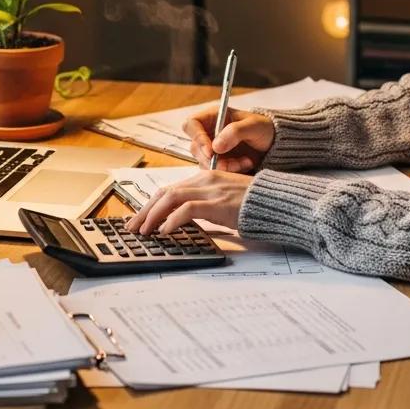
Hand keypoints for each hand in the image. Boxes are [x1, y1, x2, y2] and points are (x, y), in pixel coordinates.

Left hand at [124, 170, 251, 235]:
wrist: (275, 201)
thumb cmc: (253, 204)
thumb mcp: (224, 201)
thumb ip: (205, 205)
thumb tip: (183, 220)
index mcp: (205, 177)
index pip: (171, 189)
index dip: (152, 204)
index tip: (141, 218)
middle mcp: (204, 180)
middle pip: (165, 192)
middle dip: (146, 210)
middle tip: (133, 227)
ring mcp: (210, 190)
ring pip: (171, 198)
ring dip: (153, 215)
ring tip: (144, 230)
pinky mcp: (217, 202)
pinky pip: (187, 209)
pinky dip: (173, 220)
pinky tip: (165, 231)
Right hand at [183, 106, 274, 171]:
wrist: (275, 144)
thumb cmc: (264, 128)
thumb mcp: (253, 126)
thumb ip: (234, 132)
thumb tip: (215, 147)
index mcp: (213, 117)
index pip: (191, 125)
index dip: (197, 137)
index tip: (211, 151)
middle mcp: (209, 133)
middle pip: (195, 148)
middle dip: (213, 158)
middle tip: (232, 163)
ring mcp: (212, 149)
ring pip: (205, 162)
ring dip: (225, 166)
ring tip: (245, 161)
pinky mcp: (218, 163)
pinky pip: (216, 172)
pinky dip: (230, 171)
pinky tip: (245, 164)